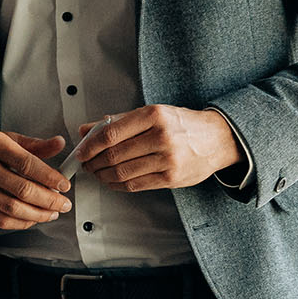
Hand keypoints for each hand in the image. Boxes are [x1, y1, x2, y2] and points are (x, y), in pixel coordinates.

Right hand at [0, 129, 71, 229]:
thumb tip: (59, 144)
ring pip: (11, 208)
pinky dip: (20, 223)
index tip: (64, 185)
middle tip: (63, 203)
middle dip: (48, 200)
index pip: (27, 163)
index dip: (49, 177)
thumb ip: (33, 144)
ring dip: (37, 214)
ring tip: (51, 213)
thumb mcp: (3, 138)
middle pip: (21, 189)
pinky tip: (31, 218)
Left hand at [75, 105, 245, 191]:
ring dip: (102, 175)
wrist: (217, 139)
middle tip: (85, 164)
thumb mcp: (151, 113)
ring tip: (96, 172)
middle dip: (93, 162)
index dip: (90, 146)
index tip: (81, 151)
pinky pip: (134, 185)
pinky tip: (110, 180)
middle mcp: (161, 136)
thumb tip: (85, 130)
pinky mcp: (171, 178)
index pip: (111, 133)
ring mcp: (167, 159)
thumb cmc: (181, 124)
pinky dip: (116, 185)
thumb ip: (117, 121)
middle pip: (114, 155)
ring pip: (122, 172)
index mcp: (154, 115)